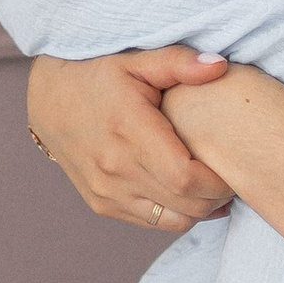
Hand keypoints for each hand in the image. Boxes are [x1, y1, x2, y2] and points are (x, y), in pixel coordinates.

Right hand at [28, 48, 236, 231]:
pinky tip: (186, 192)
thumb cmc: (100, 76)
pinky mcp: (101, 204)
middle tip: (232, 177)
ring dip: (200, 210)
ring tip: (211, 186)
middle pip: (185, 204)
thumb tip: (219, 66)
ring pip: (172, 221)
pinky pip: (152, 222)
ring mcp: (106, 191)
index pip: (185, 177)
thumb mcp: (138, 60)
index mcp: (128, 130)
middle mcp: (114, 168)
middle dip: (217, 197)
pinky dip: (175, 213)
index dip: (217, 181)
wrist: (50, 100)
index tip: (233, 166)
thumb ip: (179, 63)